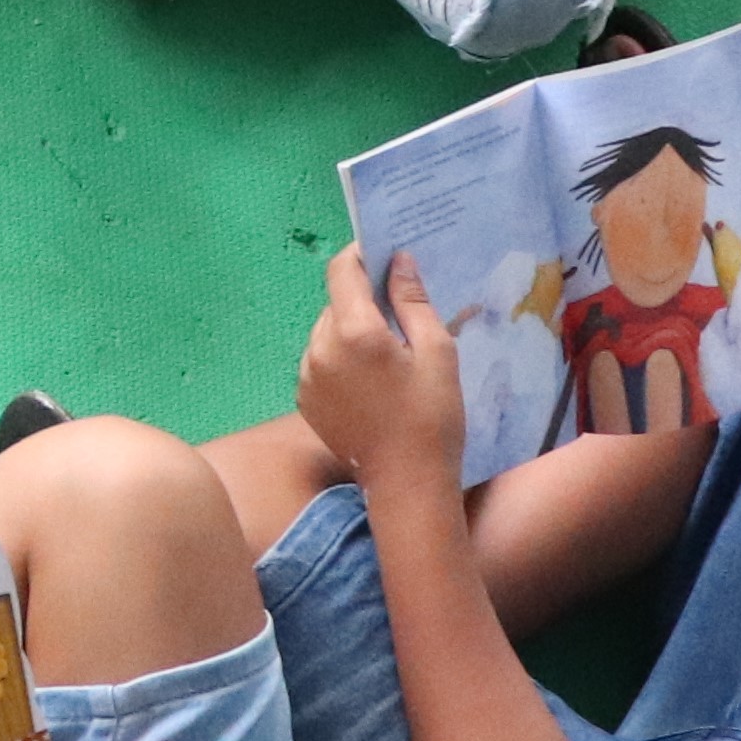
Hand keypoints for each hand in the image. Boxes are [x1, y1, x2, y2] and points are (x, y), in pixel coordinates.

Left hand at [296, 248, 467, 493]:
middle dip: (363, 301)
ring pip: (326, 332)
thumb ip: (412, 302)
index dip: (360, 257)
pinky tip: (371, 381)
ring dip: (351, 331)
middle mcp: (319, 347)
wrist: (407, 483)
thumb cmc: (432, 416)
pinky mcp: (304, 398)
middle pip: (335, 303)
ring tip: (389, 356)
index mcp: (353, 331)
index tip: (384, 257)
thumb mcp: (437, 352)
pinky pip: (320, 361)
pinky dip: (340, 359)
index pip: (342, 271)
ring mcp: (306, 375)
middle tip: (400, 316)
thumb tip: (398, 260)